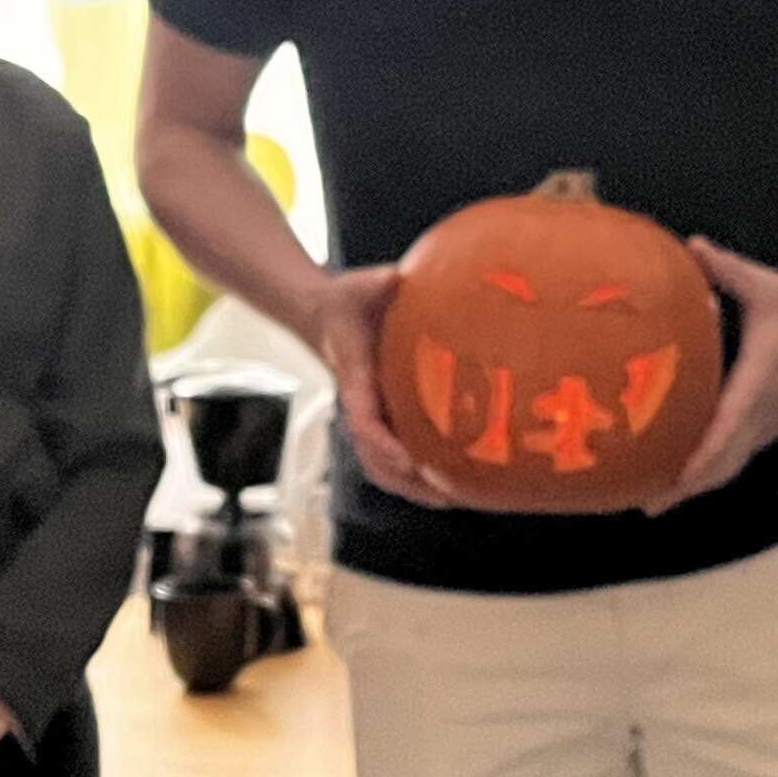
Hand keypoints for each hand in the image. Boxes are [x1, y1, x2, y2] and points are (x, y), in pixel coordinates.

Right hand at [306, 265, 458, 506]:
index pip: (363, 418)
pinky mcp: (379, 417)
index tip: (410, 460)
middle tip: (446, 495)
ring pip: (382, 466)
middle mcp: (359, 404)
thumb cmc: (346, 301)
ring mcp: (368, 415)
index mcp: (354, 376)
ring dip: (414, 487)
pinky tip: (450, 484)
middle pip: (375, 458)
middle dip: (408, 480)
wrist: (323, 314)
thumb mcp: (360, 285)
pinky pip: (392, 457)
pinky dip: (417, 476)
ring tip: (454, 499)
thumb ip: (378, 282)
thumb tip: (400, 277)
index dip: (384, 443)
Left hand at [651, 237, 777, 512]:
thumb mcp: (762, 286)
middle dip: (686, 487)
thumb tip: (690, 245)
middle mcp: (763, 415)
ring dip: (697, 485)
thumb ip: (724, 269)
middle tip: (647, 504)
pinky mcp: (770, 425)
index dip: (700, 457)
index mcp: (757, 385)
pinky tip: (685, 475)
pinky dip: (711, 471)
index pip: (727, 429)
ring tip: (656, 500)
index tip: (673, 479)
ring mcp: (768, 425)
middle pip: (724, 464)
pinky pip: (737, 457)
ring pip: (731, 466)